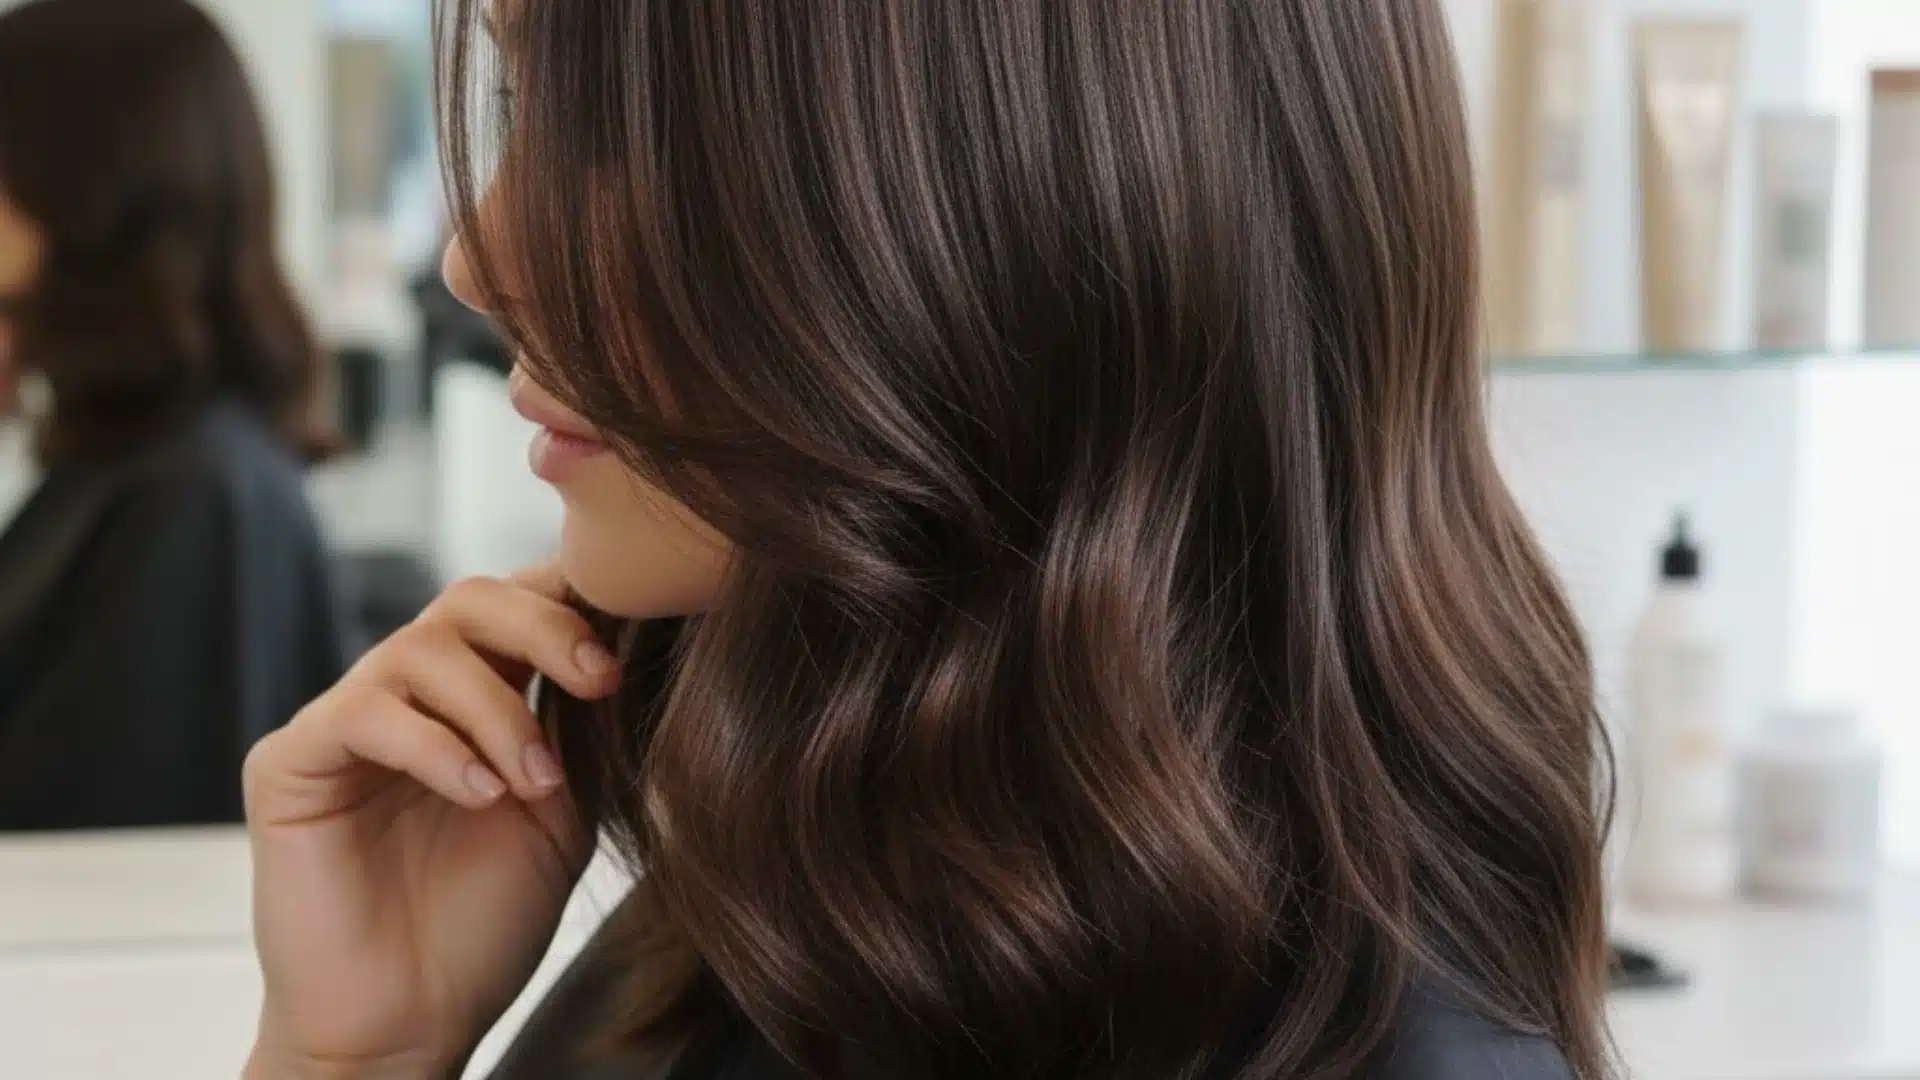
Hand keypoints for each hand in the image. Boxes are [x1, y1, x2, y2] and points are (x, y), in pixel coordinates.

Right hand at [243, 567, 620, 1079]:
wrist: (412, 1024)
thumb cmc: (484, 924)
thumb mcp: (564, 811)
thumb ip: (580, 724)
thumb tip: (625, 636)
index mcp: (475, 696)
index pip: (519, 601)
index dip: (577, 604)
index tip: (630, 653)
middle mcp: (407, 695)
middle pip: (471, 599)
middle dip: (546, 628)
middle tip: (598, 683)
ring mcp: (345, 722)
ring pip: (422, 648)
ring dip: (497, 711)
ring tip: (533, 786)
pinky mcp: (289, 762)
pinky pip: (363, 712)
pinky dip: (435, 747)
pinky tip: (480, 796)